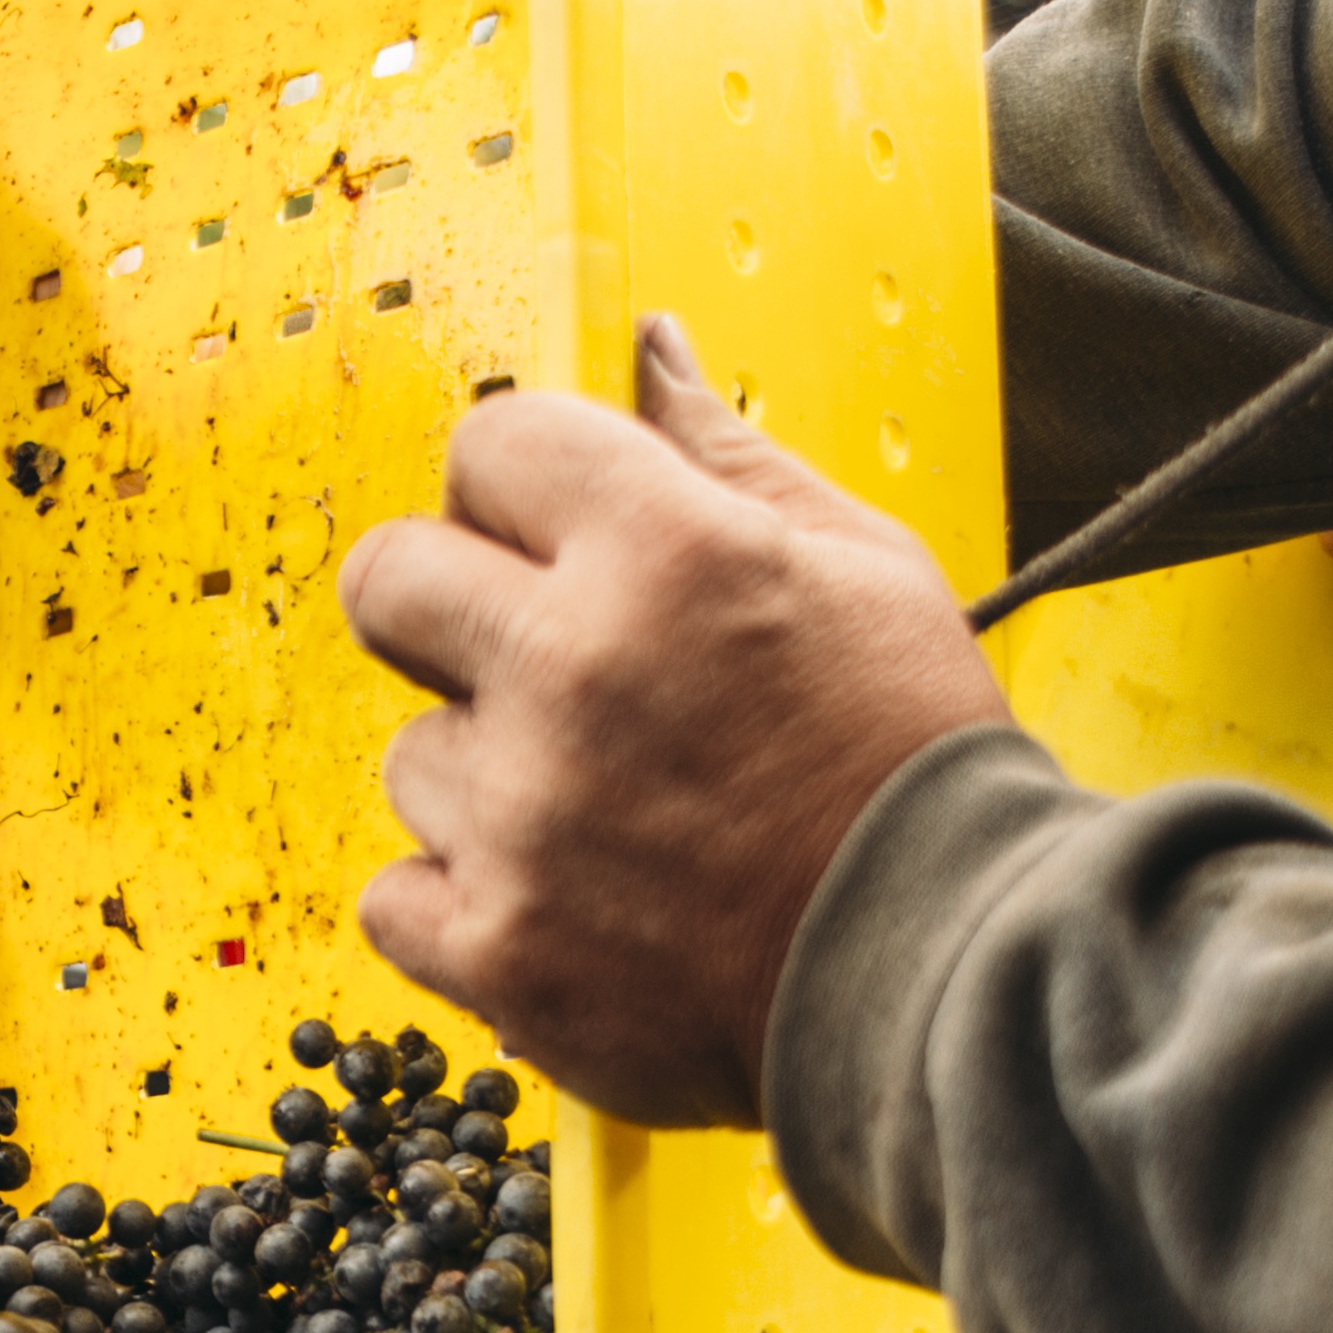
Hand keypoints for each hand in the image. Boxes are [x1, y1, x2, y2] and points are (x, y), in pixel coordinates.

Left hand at [338, 314, 1010, 1127]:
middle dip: (445, 608)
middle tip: (533, 662)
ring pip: (412, 755)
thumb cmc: (914, 767)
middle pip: (386, 580)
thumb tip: (648, 348)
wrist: (945, 984)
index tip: (551, 534)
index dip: (516, 486)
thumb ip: (727, 453)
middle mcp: (572, 672)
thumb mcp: (862, 566)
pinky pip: (395, 895)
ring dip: (484, 779)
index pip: (489, 442)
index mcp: (664, 551)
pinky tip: (568, 903)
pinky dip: (465, 906)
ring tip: (606, 815)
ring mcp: (522, 819)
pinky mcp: (498, 950)